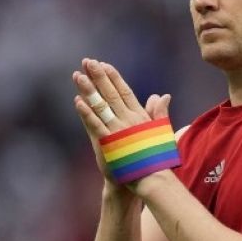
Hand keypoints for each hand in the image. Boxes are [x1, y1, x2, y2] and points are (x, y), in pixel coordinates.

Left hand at [72, 58, 171, 183]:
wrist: (152, 179)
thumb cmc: (157, 157)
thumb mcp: (161, 130)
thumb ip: (159, 112)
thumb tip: (163, 95)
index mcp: (139, 116)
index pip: (125, 91)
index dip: (114, 77)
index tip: (104, 65)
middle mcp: (128, 119)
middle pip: (111, 93)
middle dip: (99, 76)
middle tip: (88, 61)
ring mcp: (117, 130)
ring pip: (101, 105)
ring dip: (89, 90)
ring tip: (78, 75)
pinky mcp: (108, 143)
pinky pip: (95, 125)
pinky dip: (86, 113)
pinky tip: (77, 101)